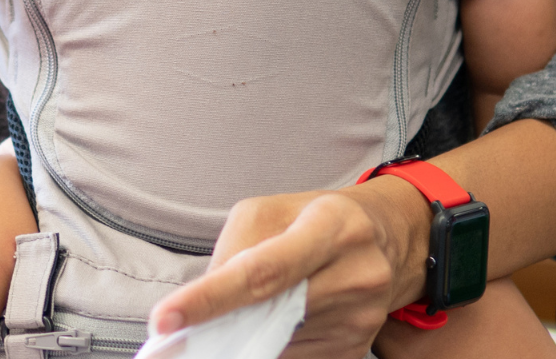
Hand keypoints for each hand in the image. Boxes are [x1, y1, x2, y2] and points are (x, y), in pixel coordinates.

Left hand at [148, 179, 428, 354]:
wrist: (389, 239)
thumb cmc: (318, 218)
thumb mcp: (273, 211)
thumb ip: (234, 250)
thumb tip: (197, 304)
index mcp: (332, 225)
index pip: (262, 271)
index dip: (210, 299)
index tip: (166, 319)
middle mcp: (355, 273)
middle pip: (269, 314)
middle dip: (216, 326)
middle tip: (176, 334)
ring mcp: (361, 316)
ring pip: (277, 341)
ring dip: (244, 335)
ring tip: (238, 313)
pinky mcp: (356, 346)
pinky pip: (295, 356)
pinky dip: (270, 345)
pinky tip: (270, 324)